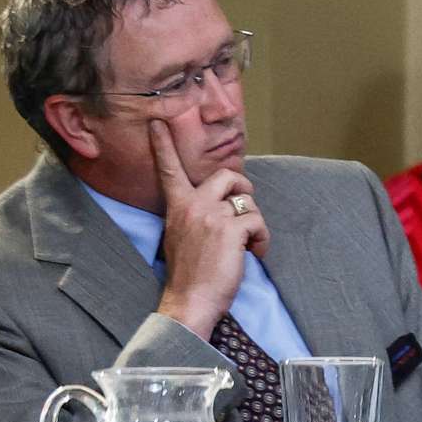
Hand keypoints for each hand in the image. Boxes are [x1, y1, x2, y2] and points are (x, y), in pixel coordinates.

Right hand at [149, 122, 266, 336]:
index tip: (158, 122)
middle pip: (227, 175)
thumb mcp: (182, 235)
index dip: (164, 145)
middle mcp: (191, 205)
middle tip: (246, 209)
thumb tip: (220, 205)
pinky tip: (254, 253)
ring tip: (248, 244)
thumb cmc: (190, 273)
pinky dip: (262, 239)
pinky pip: (258, 222)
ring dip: (255, 223)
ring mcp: (210, 216)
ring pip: (248, 202)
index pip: (168, 169)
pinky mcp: (230, 230)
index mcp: (176, 206)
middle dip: (244, 188)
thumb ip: (195, 215)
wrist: (189, 299)